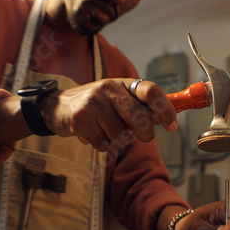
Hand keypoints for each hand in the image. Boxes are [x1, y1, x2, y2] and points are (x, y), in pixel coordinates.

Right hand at [40, 78, 176, 150]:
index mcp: (123, 84)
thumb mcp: (118, 99)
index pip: (151, 91)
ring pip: (121, 136)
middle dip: (145, 134)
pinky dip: (102, 145)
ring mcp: (94, 103)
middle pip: (140, 118)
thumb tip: (165, 119)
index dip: (166, 109)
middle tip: (141, 137)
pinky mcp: (81, 119)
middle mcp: (109, 89)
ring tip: (106, 131)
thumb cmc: (95, 105)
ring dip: (118, 140)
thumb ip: (139, 107)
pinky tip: (93, 134)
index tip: (172, 125)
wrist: (57, 106)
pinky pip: (104, 144)